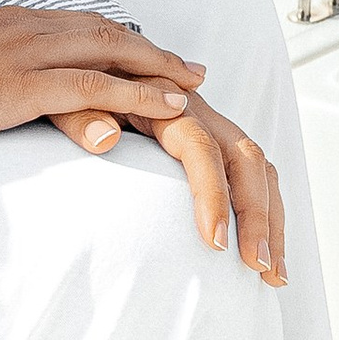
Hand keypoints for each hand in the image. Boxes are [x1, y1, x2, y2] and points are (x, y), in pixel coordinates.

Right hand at [0, 6, 284, 285]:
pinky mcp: (17, 86)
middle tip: (194, 72)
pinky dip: (134, 94)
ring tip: (194, 88)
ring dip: (157, 70)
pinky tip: (166, 108)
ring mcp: (21, 52)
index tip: (155, 57)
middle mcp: (22, 28)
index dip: (122, 42)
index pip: (79, 27)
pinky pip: (90, 87)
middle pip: (105, 33)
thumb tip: (6, 95)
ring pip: (107, 54)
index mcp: (7, 24)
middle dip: (153, 52)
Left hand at [54, 90, 286, 287]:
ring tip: (272, 274)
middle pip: (244, 157)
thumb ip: (80, 116)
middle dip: (257, 213)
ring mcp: (209, 124)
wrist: (81, 65)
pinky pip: (253, 172)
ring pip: (258, 166)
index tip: (215, 242)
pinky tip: (267, 251)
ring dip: (270, 219)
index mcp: (162, 99)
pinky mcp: (212, 140)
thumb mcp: (66, 99)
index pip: (200, 146)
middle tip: (255, 266)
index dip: (212, 192)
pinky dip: (266, 210)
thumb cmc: (74, 87)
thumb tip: (105, 138)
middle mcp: (196, 109)